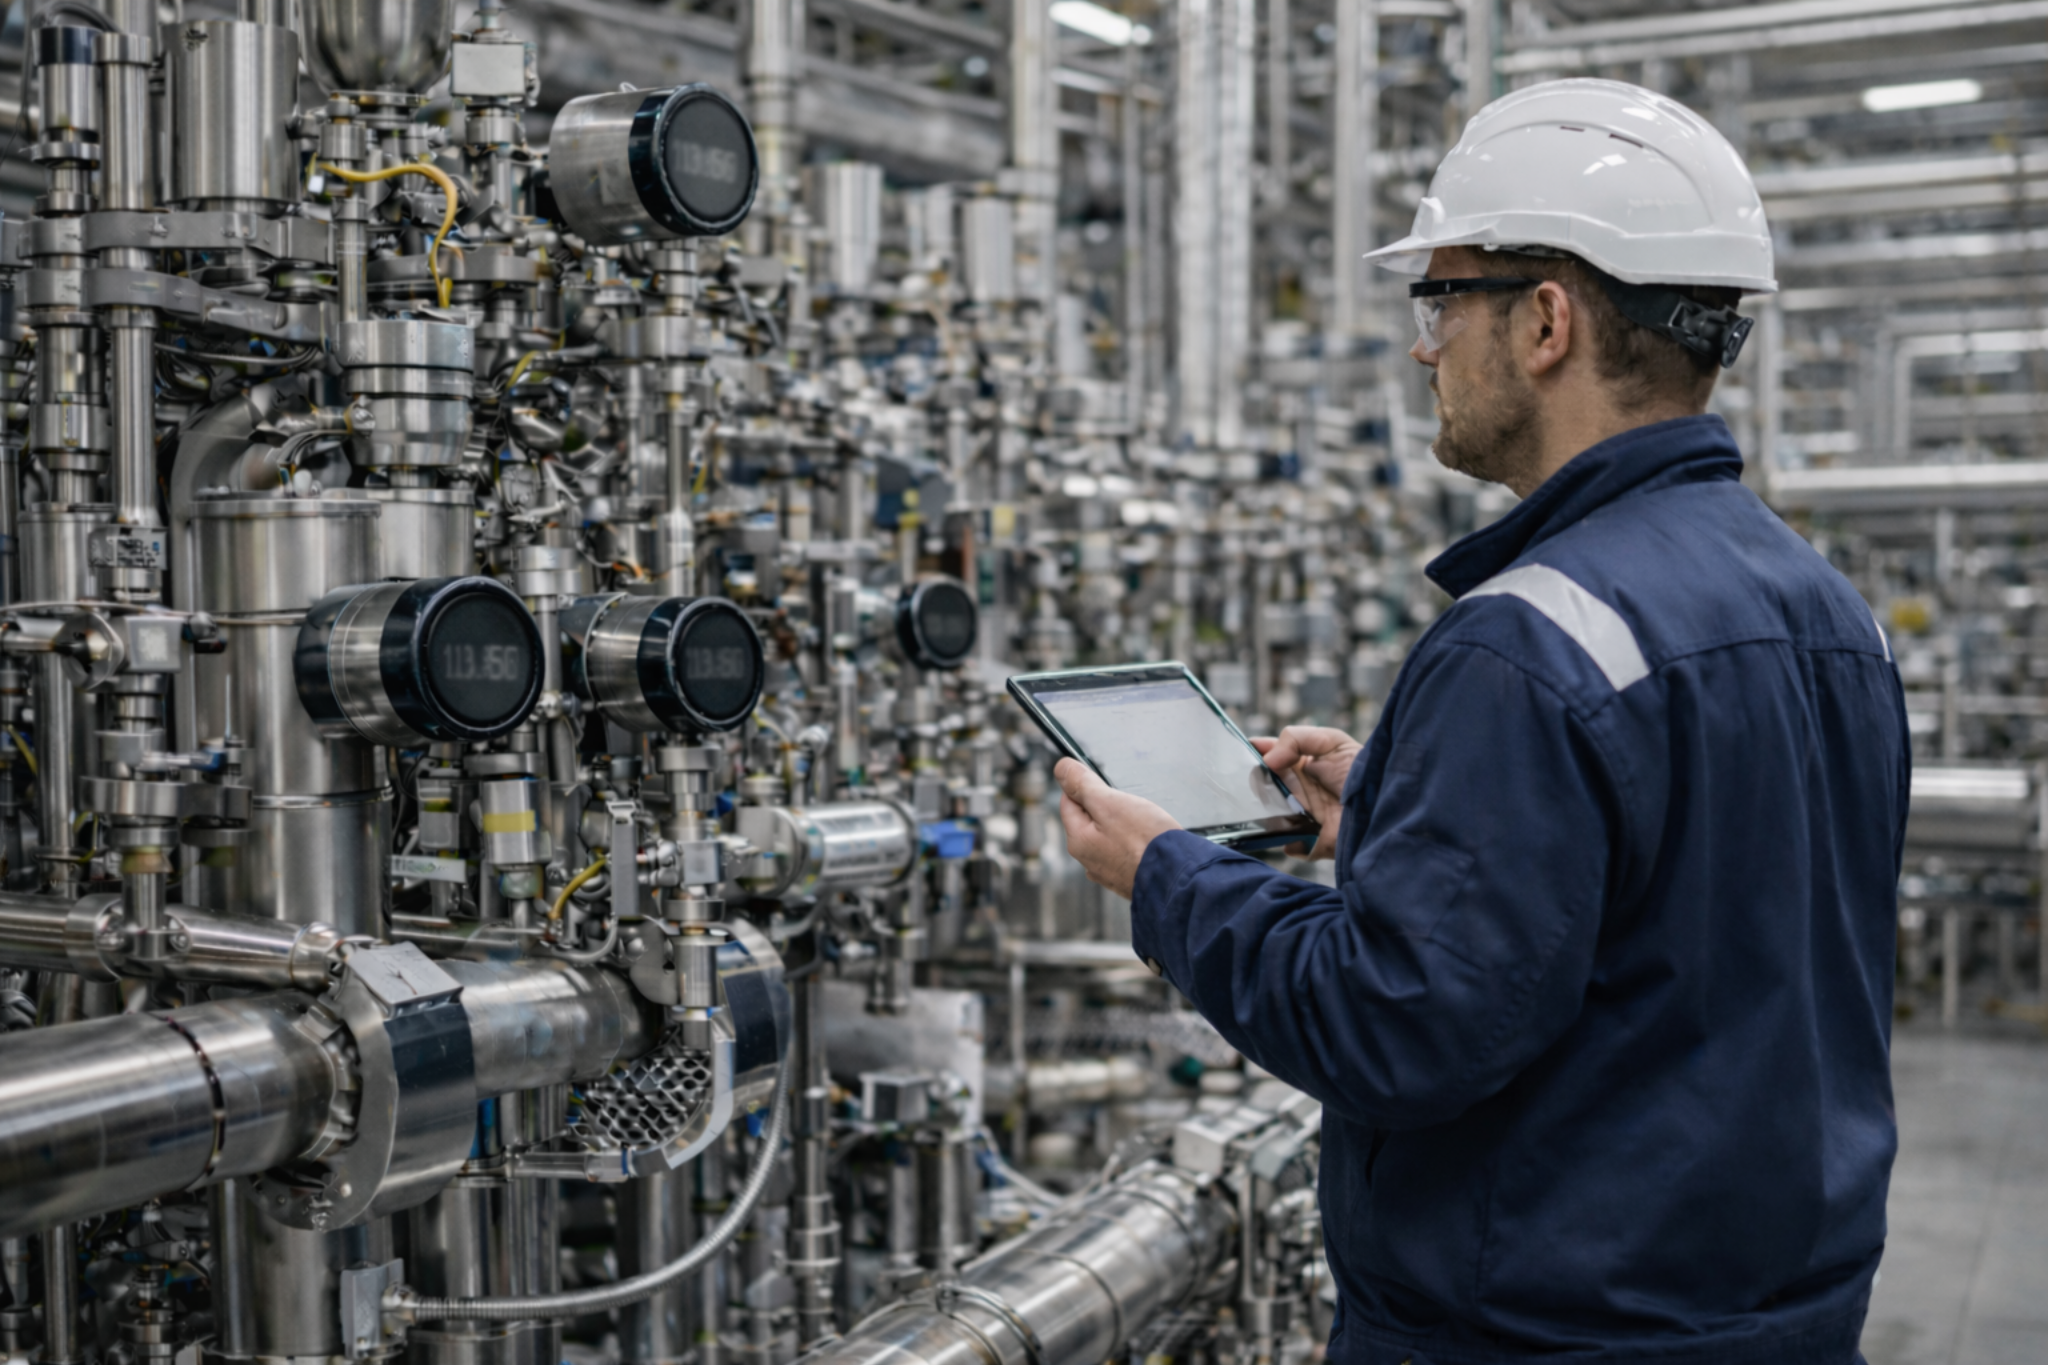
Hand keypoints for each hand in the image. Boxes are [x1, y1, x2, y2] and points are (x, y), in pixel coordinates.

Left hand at [1053, 758, 1182, 899]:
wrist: (1178, 877)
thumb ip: (1083, 785)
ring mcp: (1109, 872)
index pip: (1069, 802)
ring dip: (1123, 825)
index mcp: (1078, 841)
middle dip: (1107, 807)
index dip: (1086, 787)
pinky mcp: (1129, 878)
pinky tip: (1149, 841)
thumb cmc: (1146, 841)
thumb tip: (1061, 768)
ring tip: (1143, 824)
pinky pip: (1126, 851)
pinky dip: (1135, 842)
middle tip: (1130, 806)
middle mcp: (1089, 861)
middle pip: (1090, 820)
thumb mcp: (1110, 803)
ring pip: (1109, 836)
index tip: (1105, 784)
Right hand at [1250, 725, 1362, 859]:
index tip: (1239, 752)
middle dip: (1252, 785)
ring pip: (1272, 818)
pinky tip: (1291, 834)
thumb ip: (1297, 739)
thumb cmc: (1364, 770)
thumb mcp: (1331, 742)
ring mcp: (1305, 818)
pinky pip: (1292, 846)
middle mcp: (1299, 792)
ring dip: (1265, 814)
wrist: (1388, 805)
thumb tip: (1268, 761)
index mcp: (1301, 766)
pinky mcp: (1315, 842)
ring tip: (1264, 805)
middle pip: (1264, 789)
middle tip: (1246, 780)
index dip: (1254, 755)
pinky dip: (1289, 843)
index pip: (1270, 759)